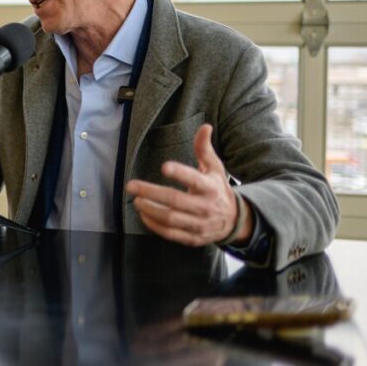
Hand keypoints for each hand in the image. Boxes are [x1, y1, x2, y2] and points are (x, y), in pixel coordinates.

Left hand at [125, 124, 251, 246]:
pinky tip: (143, 214)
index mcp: (211, 188)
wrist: (235, 220)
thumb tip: (205, 127)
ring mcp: (199, 224)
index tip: (164, 166)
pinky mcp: (193, 238)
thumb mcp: (215, 168)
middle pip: (175, 200)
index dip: (180, 173)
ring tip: (136, 200)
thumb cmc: (218, 189)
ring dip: (150, 210)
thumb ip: (204, 149)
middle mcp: (206, 207)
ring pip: (171, 219)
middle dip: (151, 193)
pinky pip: (170, 233)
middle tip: (131, 186)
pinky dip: (154, 225)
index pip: (195, 180)